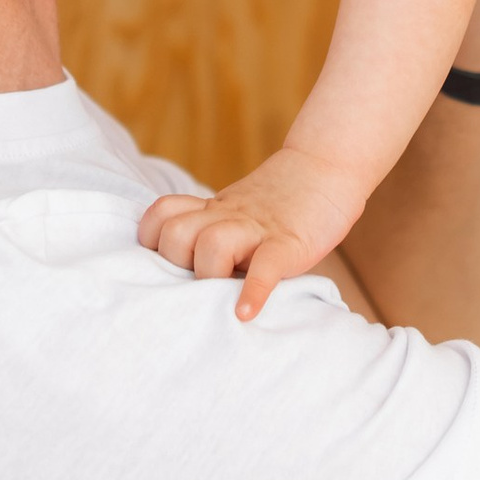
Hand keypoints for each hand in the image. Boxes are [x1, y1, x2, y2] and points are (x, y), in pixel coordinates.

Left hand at [140, 144, 368, 322]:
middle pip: (177, 233)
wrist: (326, 167)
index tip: (165, 263)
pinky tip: (246, 312)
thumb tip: (188, 274)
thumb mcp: (239, 209)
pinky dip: (254, 291)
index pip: (162, 214)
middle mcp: (228, 216)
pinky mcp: (289, 241)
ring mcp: (258, 228)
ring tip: (222, 296)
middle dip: (177, 263)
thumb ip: (215, 230)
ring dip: (211, 276)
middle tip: (197, 282)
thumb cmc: (283, 202)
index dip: (153, 239)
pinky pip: (265, 265)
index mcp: (213, 210)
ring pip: (212, 244)